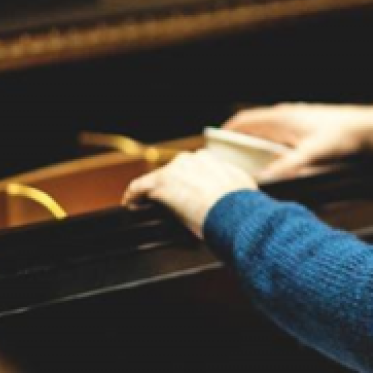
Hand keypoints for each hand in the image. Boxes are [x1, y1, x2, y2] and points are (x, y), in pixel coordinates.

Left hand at [121, 150, 257, 236]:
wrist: (234, 212)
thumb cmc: (241, 206)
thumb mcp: (242, 189)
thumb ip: (233, 186)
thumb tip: (237, 195)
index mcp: (211, 160)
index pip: (192, 169)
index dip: (186, 183)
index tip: (185, 195)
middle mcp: (191, 159)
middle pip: (173, 173)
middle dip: (170, 187)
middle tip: (168, 205)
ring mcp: (174, 170)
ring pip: (156, 180)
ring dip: (150, 192)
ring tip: (143, 206)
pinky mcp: (160, 183)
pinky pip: (138, 188)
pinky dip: (132, 196)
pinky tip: (130, 205)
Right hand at [223, 103, 372, 180]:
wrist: (369, 128)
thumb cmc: (341, 136)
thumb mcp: (312, 154)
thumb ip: (287, 167)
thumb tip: (263, 178)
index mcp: (282, 117)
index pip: (244, 120)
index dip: (227, 131)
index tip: (214, 145)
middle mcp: (287, 115)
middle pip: (254, 126)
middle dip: (239, 141)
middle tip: (228, 159)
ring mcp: (297, 120)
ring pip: (267, 131)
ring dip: (256, 144)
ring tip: (248, 163)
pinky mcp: (307, 127)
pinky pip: (281, 136)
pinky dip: (271, 146)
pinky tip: (276, 161)